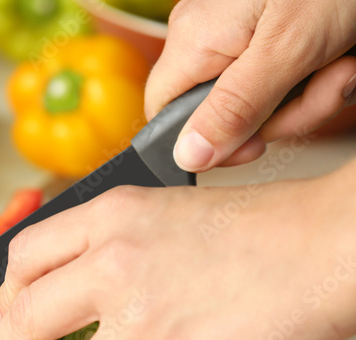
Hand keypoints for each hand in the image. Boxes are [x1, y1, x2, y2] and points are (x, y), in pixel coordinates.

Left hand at [0, 159, 355, 339]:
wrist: (325, 248)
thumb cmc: (261, 230)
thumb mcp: (166, 212)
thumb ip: (111, 242)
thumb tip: (68, 285)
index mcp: (109, 216)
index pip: (23, 256)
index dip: (5, 294)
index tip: (5, 316)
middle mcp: (113, 262)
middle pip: (25, 318)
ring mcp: (141, 316)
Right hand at [147, 0, 355, 171]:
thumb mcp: (288, 51)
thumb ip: (235, 108)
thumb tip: (186, 156)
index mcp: (195, 39)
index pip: (164, 114)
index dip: (205, 141)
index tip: (254, 147)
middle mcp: (208, 32)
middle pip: (224, 110)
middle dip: (285, 112)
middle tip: (329, 85)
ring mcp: (241, 26)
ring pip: (263, 95)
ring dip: (315, 92)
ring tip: (346, 63)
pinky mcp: (271, 22)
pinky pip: (283, 69)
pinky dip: (321, 69)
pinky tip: (345, 52)